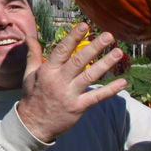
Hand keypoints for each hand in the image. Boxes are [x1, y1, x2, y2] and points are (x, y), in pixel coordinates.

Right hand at [16, 22, 126, 141]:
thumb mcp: (29, 74)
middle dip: (95, 47)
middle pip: (79, 61)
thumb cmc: (32, 97)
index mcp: (47, 71)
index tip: (85, 26)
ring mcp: (69, 94)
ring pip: (90, 76)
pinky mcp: (78, 107)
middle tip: (108, 35)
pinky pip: (96, 97)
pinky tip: (122, 82)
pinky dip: (110, 90)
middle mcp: (59, 81)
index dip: (73, 37)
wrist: (32, 125)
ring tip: (118, 52)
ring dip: (105, 63)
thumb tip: (29, 37)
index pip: (62, 50)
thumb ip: (33, 54)